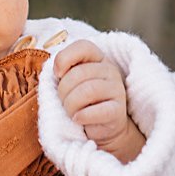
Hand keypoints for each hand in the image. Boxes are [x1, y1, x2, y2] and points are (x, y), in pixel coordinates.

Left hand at [52, 40, 144, 162]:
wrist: (102, 128)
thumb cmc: (82, 102)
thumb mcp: (71, 82)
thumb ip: (64, 70)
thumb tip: (56, 71)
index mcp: (98, 59)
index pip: (83, 46)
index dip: (64, 58)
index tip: (57, 74)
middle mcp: (110, 70)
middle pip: (79, 73)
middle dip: (63, 90)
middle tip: (63, 101)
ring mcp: (117, 90)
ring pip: (87, 91)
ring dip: (71, 104)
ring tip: (71, 112)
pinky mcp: (118, 111)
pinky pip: (98, 111)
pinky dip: (82, 116)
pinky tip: (78, 119)